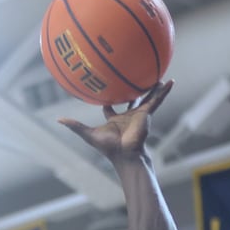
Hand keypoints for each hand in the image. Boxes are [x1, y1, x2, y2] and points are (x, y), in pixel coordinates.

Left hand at [58, 80, 172, 164]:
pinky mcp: (147, 114)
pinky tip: (171, 81)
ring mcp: (139, 114)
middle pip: (131, 99)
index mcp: (114, 119)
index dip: (108, 99)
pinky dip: (164, 91)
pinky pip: (157, 99)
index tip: (106, 88)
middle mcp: (128, 116)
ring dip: (152, 87)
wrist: (124, 153)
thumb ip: (75, 126)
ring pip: (147, 97)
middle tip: (134, 78)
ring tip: (158, 76)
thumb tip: (58, 120)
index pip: (111, 106)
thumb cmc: (107, 147)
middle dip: (133, 91)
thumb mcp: (88, 133)